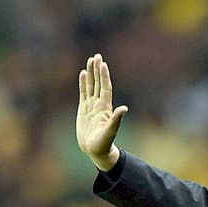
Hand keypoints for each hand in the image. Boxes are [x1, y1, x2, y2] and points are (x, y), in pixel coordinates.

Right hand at [77, 53, 128, 170]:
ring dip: (91, 74)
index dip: (104, 76)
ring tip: (90, 61)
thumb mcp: (110, 131)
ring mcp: (91, 106)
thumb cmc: (104, 143)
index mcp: (105, 107)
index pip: (105, 87)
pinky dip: (83, 83)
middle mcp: (99, 104)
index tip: (102, 64)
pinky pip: (83, 93)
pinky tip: (83, 74)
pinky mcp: (83, 110)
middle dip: (97, 70)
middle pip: (98, 83)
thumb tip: (124, 108)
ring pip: (91, 86)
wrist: (95, 150)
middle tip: (96, 56)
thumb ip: (116, 120)